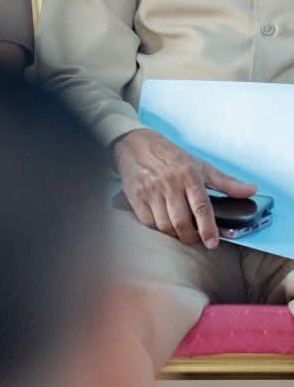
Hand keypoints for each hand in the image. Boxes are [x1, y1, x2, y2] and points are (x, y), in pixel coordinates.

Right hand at [114, 127, 255, 247]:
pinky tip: (164, 223)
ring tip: (181, 232)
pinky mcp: (135, 195)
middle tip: (197, 240)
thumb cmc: (170, 155)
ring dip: (174, 233)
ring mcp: (150, 190)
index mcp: (188, 175)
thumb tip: (251, 191)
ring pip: (164, 224)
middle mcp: (169, 183)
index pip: (201, 207)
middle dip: (191, 237)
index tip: (213, 242)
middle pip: (181, 221)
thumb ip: (226, 182)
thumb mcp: (200, 165)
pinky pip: (147, 221)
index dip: (208, 228)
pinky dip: (157, 227)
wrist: (135, 143)